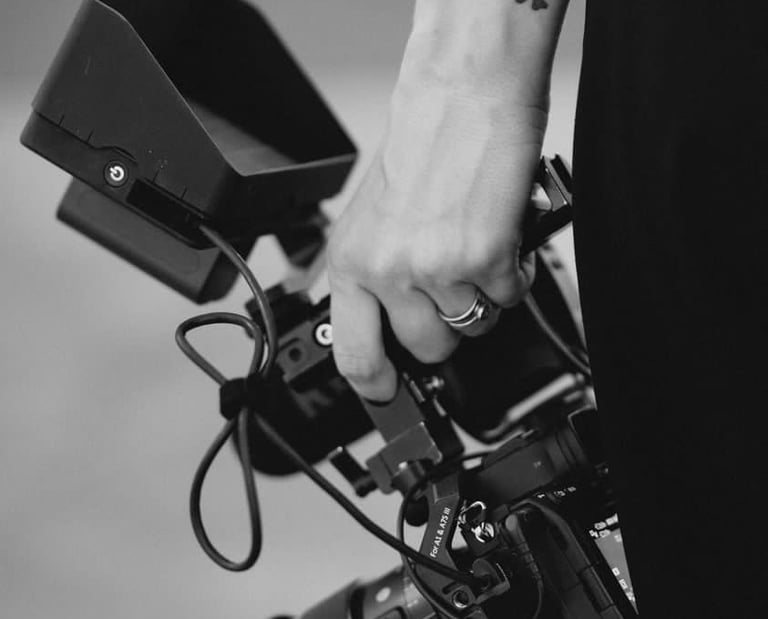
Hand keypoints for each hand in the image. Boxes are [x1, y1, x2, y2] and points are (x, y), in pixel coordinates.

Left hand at [328, 81, 544, 402]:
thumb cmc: (421, 145)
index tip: (387, 391)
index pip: (353, 353)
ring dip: (482, 295)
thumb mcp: (369, 217)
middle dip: (447, 325)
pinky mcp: (484, 259)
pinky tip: (499, 234)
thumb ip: (367, 273)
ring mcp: (436, 268)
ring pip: (473, 325)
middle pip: (428, 347)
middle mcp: (388, 270)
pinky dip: (513, 273)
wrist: (464, 96)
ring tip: (474, 245)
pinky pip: (510, 297)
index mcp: (352, 261)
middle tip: (452, 284)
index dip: (375, 383)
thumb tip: (366, 317)